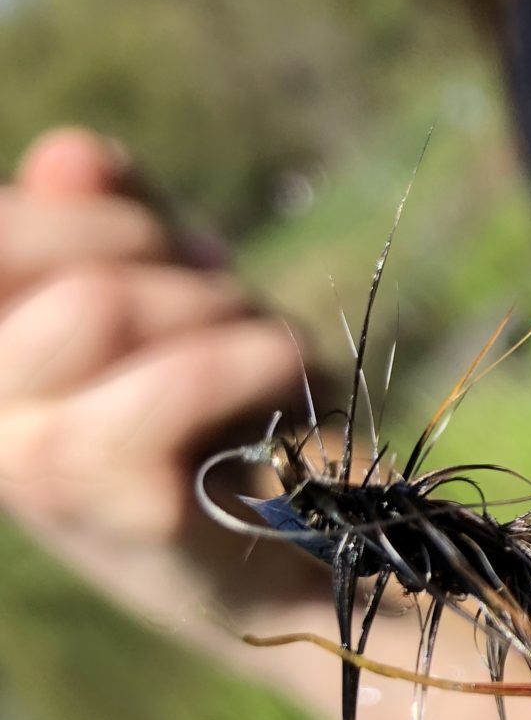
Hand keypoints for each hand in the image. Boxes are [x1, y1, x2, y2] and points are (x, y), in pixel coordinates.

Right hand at [0, 128, 317, 629]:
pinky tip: (288, 376)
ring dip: (215, 309)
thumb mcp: (165, 303)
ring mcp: (18, 458)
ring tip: (261, 356)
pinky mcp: (100, 495)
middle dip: (157, 255)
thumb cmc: (232, 423)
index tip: (173, 252)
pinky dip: (256, 355)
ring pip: (101, 301)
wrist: (311, 564)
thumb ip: (109, 223)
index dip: (89, 216)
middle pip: (33, 248)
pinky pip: (176, 374)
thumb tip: (70, 155)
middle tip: (228, 304)